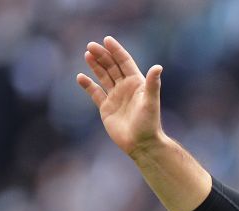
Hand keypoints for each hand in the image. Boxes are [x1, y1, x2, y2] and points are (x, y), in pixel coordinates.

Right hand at [75, 36, 164, 155]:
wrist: (141, 144)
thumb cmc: (149, 123)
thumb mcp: (151, 102)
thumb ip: (153, 84)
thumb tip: (158, 67)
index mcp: (137, 83)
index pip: (125, 62)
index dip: (116, 51)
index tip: (107, 40)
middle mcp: (126, 88)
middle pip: (112, 67)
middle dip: (102, 55)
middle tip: (91, 46)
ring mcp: (115, 97)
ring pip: (104, 77)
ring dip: (96, 66)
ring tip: (87, 54)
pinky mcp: (106, 108)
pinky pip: (95, 93)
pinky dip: (88, 85)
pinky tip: (80, 77)